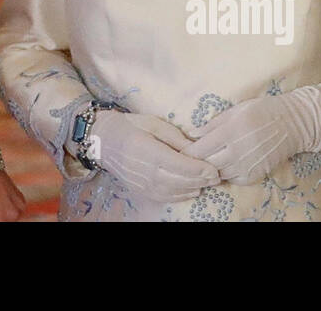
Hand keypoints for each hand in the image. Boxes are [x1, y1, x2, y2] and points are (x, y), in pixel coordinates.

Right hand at [89, 110, 220, 203]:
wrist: (103, 140)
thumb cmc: (130, 126)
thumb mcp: (153, 123)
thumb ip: (175, 137)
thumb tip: (196, 147)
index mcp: (148, 150)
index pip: (179, 165)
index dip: (199, 169)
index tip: (214, 169)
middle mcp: (145, 170)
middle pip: (179, 181)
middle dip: (201, 180)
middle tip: (217, 176)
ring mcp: (142, 183)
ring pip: (174, 191)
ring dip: (193, 188)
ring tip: (208, 182)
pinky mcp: (141, 190)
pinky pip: (165, 197)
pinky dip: (181, 195)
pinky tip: (192, 189)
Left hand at [182, 85, 320, 185]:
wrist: (293, 124)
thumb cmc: (261, 111)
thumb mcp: (234, 110)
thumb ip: (212, 124)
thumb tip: (191, 134)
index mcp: (230, 131)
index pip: (199, 149)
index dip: (186, 152)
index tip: (178, 151)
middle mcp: (238, 150)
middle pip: (206, 164)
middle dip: (194, 163)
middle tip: (187, 159)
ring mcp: (247, 164)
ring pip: (218, 173)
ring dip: (209, 169)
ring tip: (204, 162)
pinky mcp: (255, 174)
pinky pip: (232, 179)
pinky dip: (224, 174)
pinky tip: (223, 165)